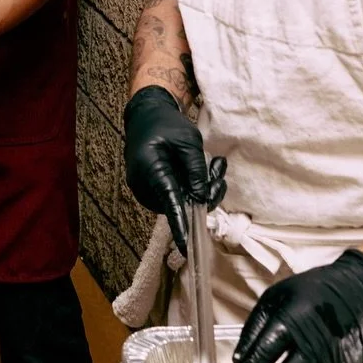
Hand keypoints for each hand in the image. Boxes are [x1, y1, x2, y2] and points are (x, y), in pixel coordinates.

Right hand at [123, 85, 224, 253]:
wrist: (144, 116)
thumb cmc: (166, 124)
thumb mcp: (188, 142)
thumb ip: (196, 171)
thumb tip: (202, 199)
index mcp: (151, 170)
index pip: (170, 203)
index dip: (181, 225)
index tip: (187, 246)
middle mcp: (143, 185)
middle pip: (179, 205)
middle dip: (204, 192)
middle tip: (218, 168)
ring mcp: (144, 189)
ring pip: (179, 203)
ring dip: (200, 189)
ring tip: (214, 164)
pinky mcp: (150, 190)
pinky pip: (174, 197)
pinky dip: (190, 188)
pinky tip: (203, 169)